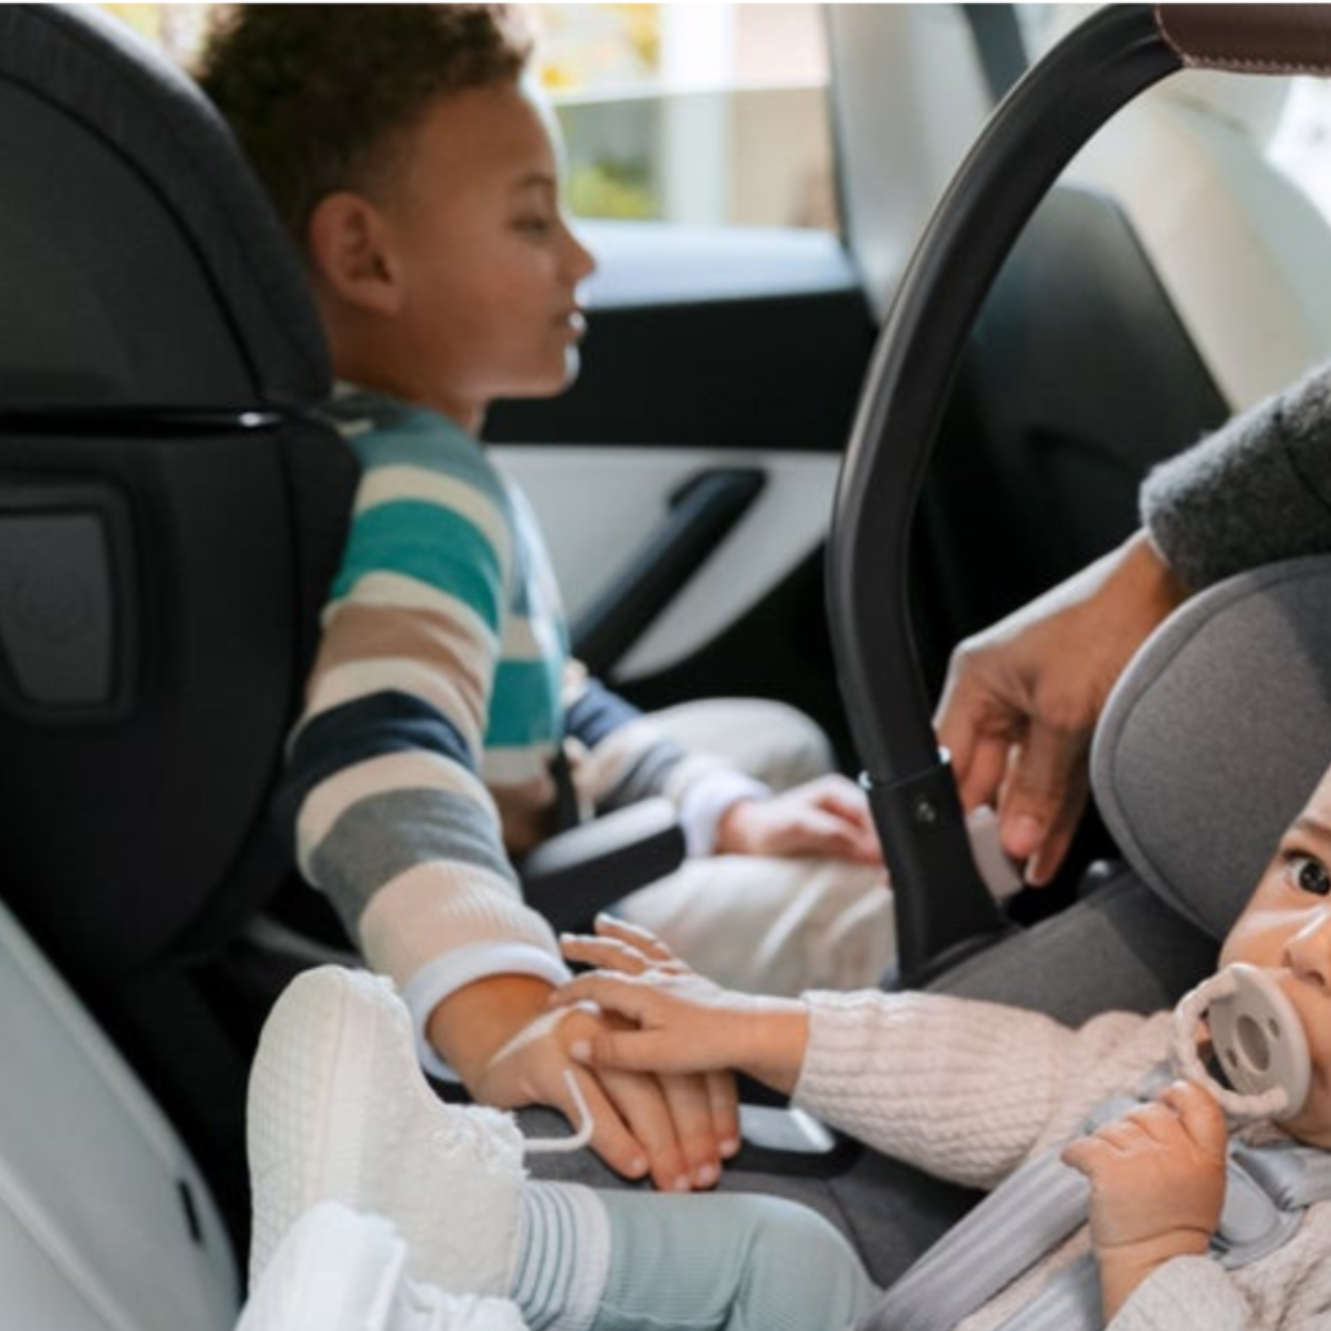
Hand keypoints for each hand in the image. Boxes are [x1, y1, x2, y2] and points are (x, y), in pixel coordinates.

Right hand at [430, 972, 733, 1191]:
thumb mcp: (625, 1065)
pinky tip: (632, 1164)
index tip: (725, 1153)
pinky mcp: (550, 1058)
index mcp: (644, 1014)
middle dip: (693, 1132)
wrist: (505, 1052)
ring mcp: (582, 1036)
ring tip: (674, 1180)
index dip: (714, 1108)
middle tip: (702, 1179)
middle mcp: (617, 1018)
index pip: (691, 1060)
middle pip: (669, 1076)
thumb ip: (661, 1080)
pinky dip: (615, 1137)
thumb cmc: (576, 1066)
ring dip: (662, 1140)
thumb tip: (708, 1140)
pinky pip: (590, 1103)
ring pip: (635, 1090)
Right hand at [554, 916, 809, 1094]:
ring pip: (637, 946)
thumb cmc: (705, 1046)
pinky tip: (644, 943)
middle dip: (587, 948)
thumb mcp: (654, 1056)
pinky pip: (661, 949)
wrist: (751, 1032)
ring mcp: (675, 973)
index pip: (594, 985)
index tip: (549, 1001)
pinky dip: (646, 941)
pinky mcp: (691, 977)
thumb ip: (612, 1050)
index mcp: (642, 993)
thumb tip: (573, 1041)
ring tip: (601, 922)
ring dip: (617, 933)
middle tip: (564, 941)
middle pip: (614, 954)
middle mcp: (655, 976)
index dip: (569, 991)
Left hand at [715, 773, 881, 865]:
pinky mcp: (843, 843)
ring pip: (874, 842)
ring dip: (880, 862)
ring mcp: (845, 823)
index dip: (880, 838)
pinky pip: (864, 854)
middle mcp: (845, 804)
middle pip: (878, 827)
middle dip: (885, 852)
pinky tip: (873, 881)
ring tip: (884, 883)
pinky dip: (869, 867)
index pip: (872, 813)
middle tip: (887, 879)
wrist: (746, 838)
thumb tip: (864, 848)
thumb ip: (827, 833)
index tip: (883, 863)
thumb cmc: (765, 829)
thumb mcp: (793, 828)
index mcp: (837, 791)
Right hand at [934, 531, 1186, 884]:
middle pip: (983, 775)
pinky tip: (1050, 848)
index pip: (946, 762)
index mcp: (974, 681)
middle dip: (991, 826)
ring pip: (1022, 779)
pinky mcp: (1071, 717)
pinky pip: (1055, 774)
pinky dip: (1054, 809)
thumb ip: (1037, 783)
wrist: (1171, 585)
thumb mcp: (1065, 713)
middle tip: (995, 875)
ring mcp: (1035, 706)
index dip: (949, 811)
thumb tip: (1015, 839)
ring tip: (1025, 873)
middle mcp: (997, 694)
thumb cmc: (1106, 625)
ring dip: (1027, 823)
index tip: (953, 855)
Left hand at [1062, 1080, 1225, 1319]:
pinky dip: (1075, 1154)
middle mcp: (1178, 1155)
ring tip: (1117, 1177)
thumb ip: (1190, 1146)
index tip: (1166, 1095)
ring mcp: (1144, 1161)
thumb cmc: (1172, 1227)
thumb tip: (1164, 1105)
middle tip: (1133, 1160)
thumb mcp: (1202, 1186)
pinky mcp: (1110, 1170)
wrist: (1152, 1269)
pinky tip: (1079, 1165)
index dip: (1181, 1092)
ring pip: (1114, 1127)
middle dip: (1134, 1128)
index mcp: (1207, 1159)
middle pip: (1148, 1112)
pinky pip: (1084, 1144)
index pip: (1201, 1104)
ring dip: (1107, 1145)